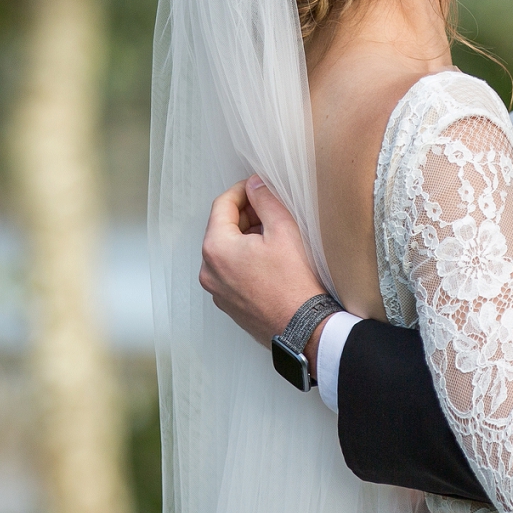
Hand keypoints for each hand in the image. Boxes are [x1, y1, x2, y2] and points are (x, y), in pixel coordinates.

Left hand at [199, 175, 325, 343]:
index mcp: (216, 248)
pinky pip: (231, 273)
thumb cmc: (294, 282)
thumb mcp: (283, 230)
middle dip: (246, 216)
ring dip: (247, 239)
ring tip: (276, 239)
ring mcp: (217, 291)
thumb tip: (255, 184)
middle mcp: (208, 271)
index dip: (242, 190)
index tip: (259, 186)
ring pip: (227, 251)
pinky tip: (272, 263)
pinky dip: (246, 261)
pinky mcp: (229, 304)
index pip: (222, 205)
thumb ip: (265, 200)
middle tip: (272, 212)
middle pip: (222, 229)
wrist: (303, 328)